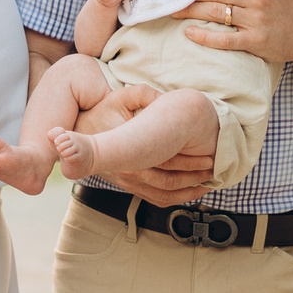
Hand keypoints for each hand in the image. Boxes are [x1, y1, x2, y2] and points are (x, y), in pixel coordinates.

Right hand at [80, 83, 216, 202]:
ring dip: (188, 191)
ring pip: (163, 195)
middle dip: (194, 177)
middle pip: (168, 181)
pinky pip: (154, 199)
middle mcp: (128, 171)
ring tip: (207, 183)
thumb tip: (165, 98)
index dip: (191, 161)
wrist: (78, 133)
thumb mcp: (120, 97)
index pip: (167, 162)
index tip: (209, 157)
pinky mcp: (127, 186)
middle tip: (214, 169)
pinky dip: (174, 198)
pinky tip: (189, 192)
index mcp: (130, 152)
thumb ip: (143, 94)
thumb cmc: (102, 112)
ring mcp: (127, 182)